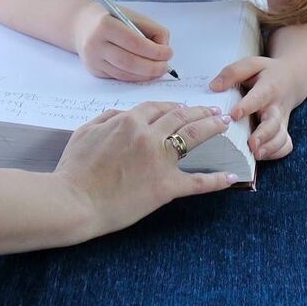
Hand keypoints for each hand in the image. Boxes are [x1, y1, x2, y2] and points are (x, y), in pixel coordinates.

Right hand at [55, 101, 237, 235]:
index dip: (173, 106)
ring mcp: (159, 160)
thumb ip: (106, 118)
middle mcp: (147, 135)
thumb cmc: (75, 168)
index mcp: (128, 121)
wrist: (75, 199)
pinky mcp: (166, 186)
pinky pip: (197, 181)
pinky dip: (216, 179)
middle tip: (214, 110)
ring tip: (224, 123)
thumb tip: (121, 114)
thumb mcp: (86, 131)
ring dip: (211, 127)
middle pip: (180, 117)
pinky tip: (230, 176)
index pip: (157, 107)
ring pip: (191, 136)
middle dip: (199, 111)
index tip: (184, 108)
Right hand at [73, 5, 174, 81]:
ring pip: (124, 73)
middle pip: (129, 61)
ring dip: (146, 75)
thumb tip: (165, 50)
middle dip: (152, 66)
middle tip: (166, 66)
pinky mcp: (94, 70)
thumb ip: (152, 30)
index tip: (168, 53)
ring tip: (159, 70)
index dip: (154, 50)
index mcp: (105, 24)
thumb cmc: (113, 18)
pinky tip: (145, 73)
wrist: (82, 24)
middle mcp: (95, 43)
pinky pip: (119, 77)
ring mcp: (93, 59)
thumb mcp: (132, 16)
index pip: (134, 42)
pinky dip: (136, 77)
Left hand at [211, 54, 298, 160]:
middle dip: (264, 135)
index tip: (234, 115)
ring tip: (256, 154)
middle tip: (252, 144)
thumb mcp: (251, 64)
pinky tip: (262, 155)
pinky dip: (276, 152)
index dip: (247, 106)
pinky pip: (286, 145)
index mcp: (268, 87)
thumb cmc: (266, 72)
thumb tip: (213, 87)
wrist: (292, 78)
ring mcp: (282, 121)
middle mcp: (276, 106)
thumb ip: (233, 73)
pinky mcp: (283, 130)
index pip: (258, 97)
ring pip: (282, 137)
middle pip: (274, 123)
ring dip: (270, 147)